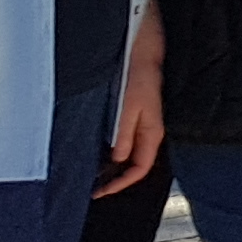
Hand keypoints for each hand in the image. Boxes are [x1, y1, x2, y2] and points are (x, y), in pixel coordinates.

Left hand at [100, 6, 164, 194]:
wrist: (143, 48)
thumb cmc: (137, 74)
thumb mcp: (129, 106)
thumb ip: (124, 134)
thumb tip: (117, 159)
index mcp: (152, 132)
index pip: (139, 169)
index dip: (120, 184)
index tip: (99, 192)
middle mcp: (149, 131)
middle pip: (134, 164)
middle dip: (114, 178)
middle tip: (91, 187)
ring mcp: (143, 123)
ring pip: (128, 154)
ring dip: (111, 166)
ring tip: (90, 172)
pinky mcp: (136, 114)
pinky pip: (125, 140)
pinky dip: (111, 150)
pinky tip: (97, 149)